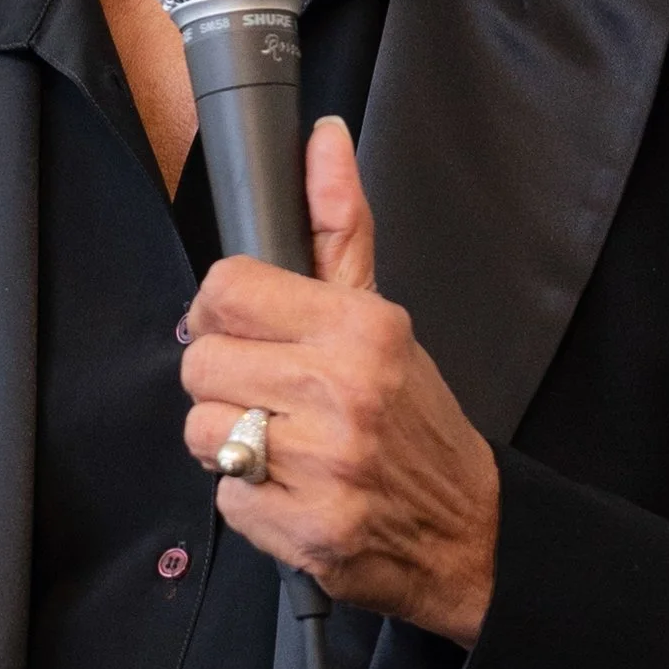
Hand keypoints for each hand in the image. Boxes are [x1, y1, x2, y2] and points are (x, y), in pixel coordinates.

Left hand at [181, 118, 499, 643]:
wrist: (468, 531)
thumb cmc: (413, 420)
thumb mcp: (382, 317)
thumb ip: (339, 227)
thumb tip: (323, 137)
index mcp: (359, 326)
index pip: (225, 289)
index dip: (222, 315)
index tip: (248, 335)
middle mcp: (343, 390)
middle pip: (200, 363)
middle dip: (227, 385)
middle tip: (275, 402)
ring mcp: (326, 465)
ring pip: (202, 432)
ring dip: (232, 447)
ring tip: (285, 449)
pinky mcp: (309, 530)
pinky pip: (226, 497)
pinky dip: (252, 501)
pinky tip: (295, 493)